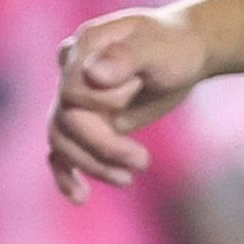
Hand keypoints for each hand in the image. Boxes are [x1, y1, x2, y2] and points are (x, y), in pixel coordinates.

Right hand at [50, 5, 207, 199]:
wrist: (183, 57)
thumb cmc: (175, 48)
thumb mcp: (159, 49)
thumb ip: (126, 58)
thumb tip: (92, 75)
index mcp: (83, 47)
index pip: (71, 90)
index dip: (100, 105)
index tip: (138, 95)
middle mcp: (70, 73)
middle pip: (65, 121)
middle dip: (102, 146)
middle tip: (143, 161)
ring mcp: (73, 101)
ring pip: (62, 142)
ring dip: (93, 165)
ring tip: (127, 179)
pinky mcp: (82, 124)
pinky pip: (60, 154)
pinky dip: (66, 176)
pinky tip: (81, 197)